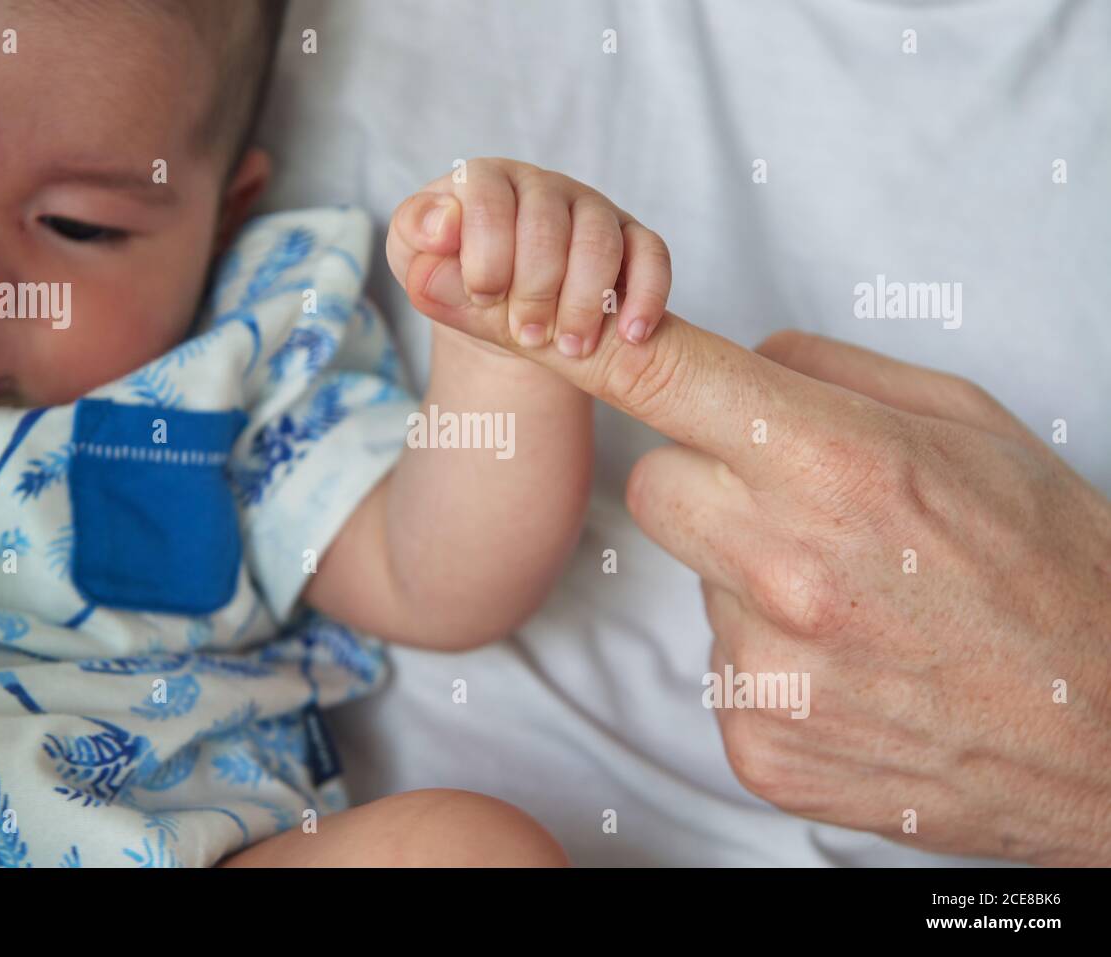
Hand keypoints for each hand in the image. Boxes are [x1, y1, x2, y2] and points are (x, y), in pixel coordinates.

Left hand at [387, 157, 670, 358]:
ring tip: (570, 348)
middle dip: (535, 290)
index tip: (483, 296)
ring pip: (600, 242)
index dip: (485, 253)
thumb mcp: (416, 260)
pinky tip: (630, 334)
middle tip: (525, 336)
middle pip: (548, 227)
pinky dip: (646, 296)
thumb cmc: (452, 274)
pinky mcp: (631, 239)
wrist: (497, 302)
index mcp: (485, 181)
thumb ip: (416, 241)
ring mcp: (591, 209)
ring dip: (584, 302)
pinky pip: (652, 255)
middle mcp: (542, 187)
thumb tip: (439, 229)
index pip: (487, 197)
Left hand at [401, 283, 1110, 862]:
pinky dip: (770, 667)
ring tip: (853, 604)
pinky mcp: (760, 749)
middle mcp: (787, 564)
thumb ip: (834, 375)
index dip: (561, 337)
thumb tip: (739, 354)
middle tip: (806, 512)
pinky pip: (719, 672)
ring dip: (747, 580)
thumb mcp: (971, 428)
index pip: (661, 377)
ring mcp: (767, 669)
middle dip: (710, 484)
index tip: (476, 300)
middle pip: (654, 485)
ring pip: (692, 581)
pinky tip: (851, 672)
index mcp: (837, 461)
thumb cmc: (1056, 568)